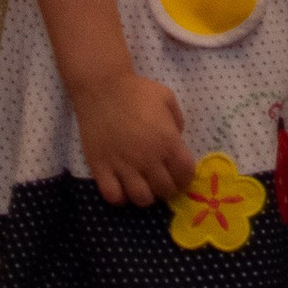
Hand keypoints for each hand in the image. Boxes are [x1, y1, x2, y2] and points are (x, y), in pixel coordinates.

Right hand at [73, 68, 190, 207]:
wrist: (102, 88)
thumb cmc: (137, 91)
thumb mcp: (168, 99)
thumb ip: (178, 121)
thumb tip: (177, 141)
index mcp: (167, 141)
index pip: (184, 173)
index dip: (186, 177)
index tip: (182, 175)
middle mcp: (147, 158)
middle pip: (165, 190)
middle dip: (169, 189)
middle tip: (164, 182)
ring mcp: (123, 166)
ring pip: (141, 199)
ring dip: (147, 197)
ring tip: (145, 187)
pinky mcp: (101, 169)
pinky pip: (113, 196)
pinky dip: (121, 198)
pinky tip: (123, 188)